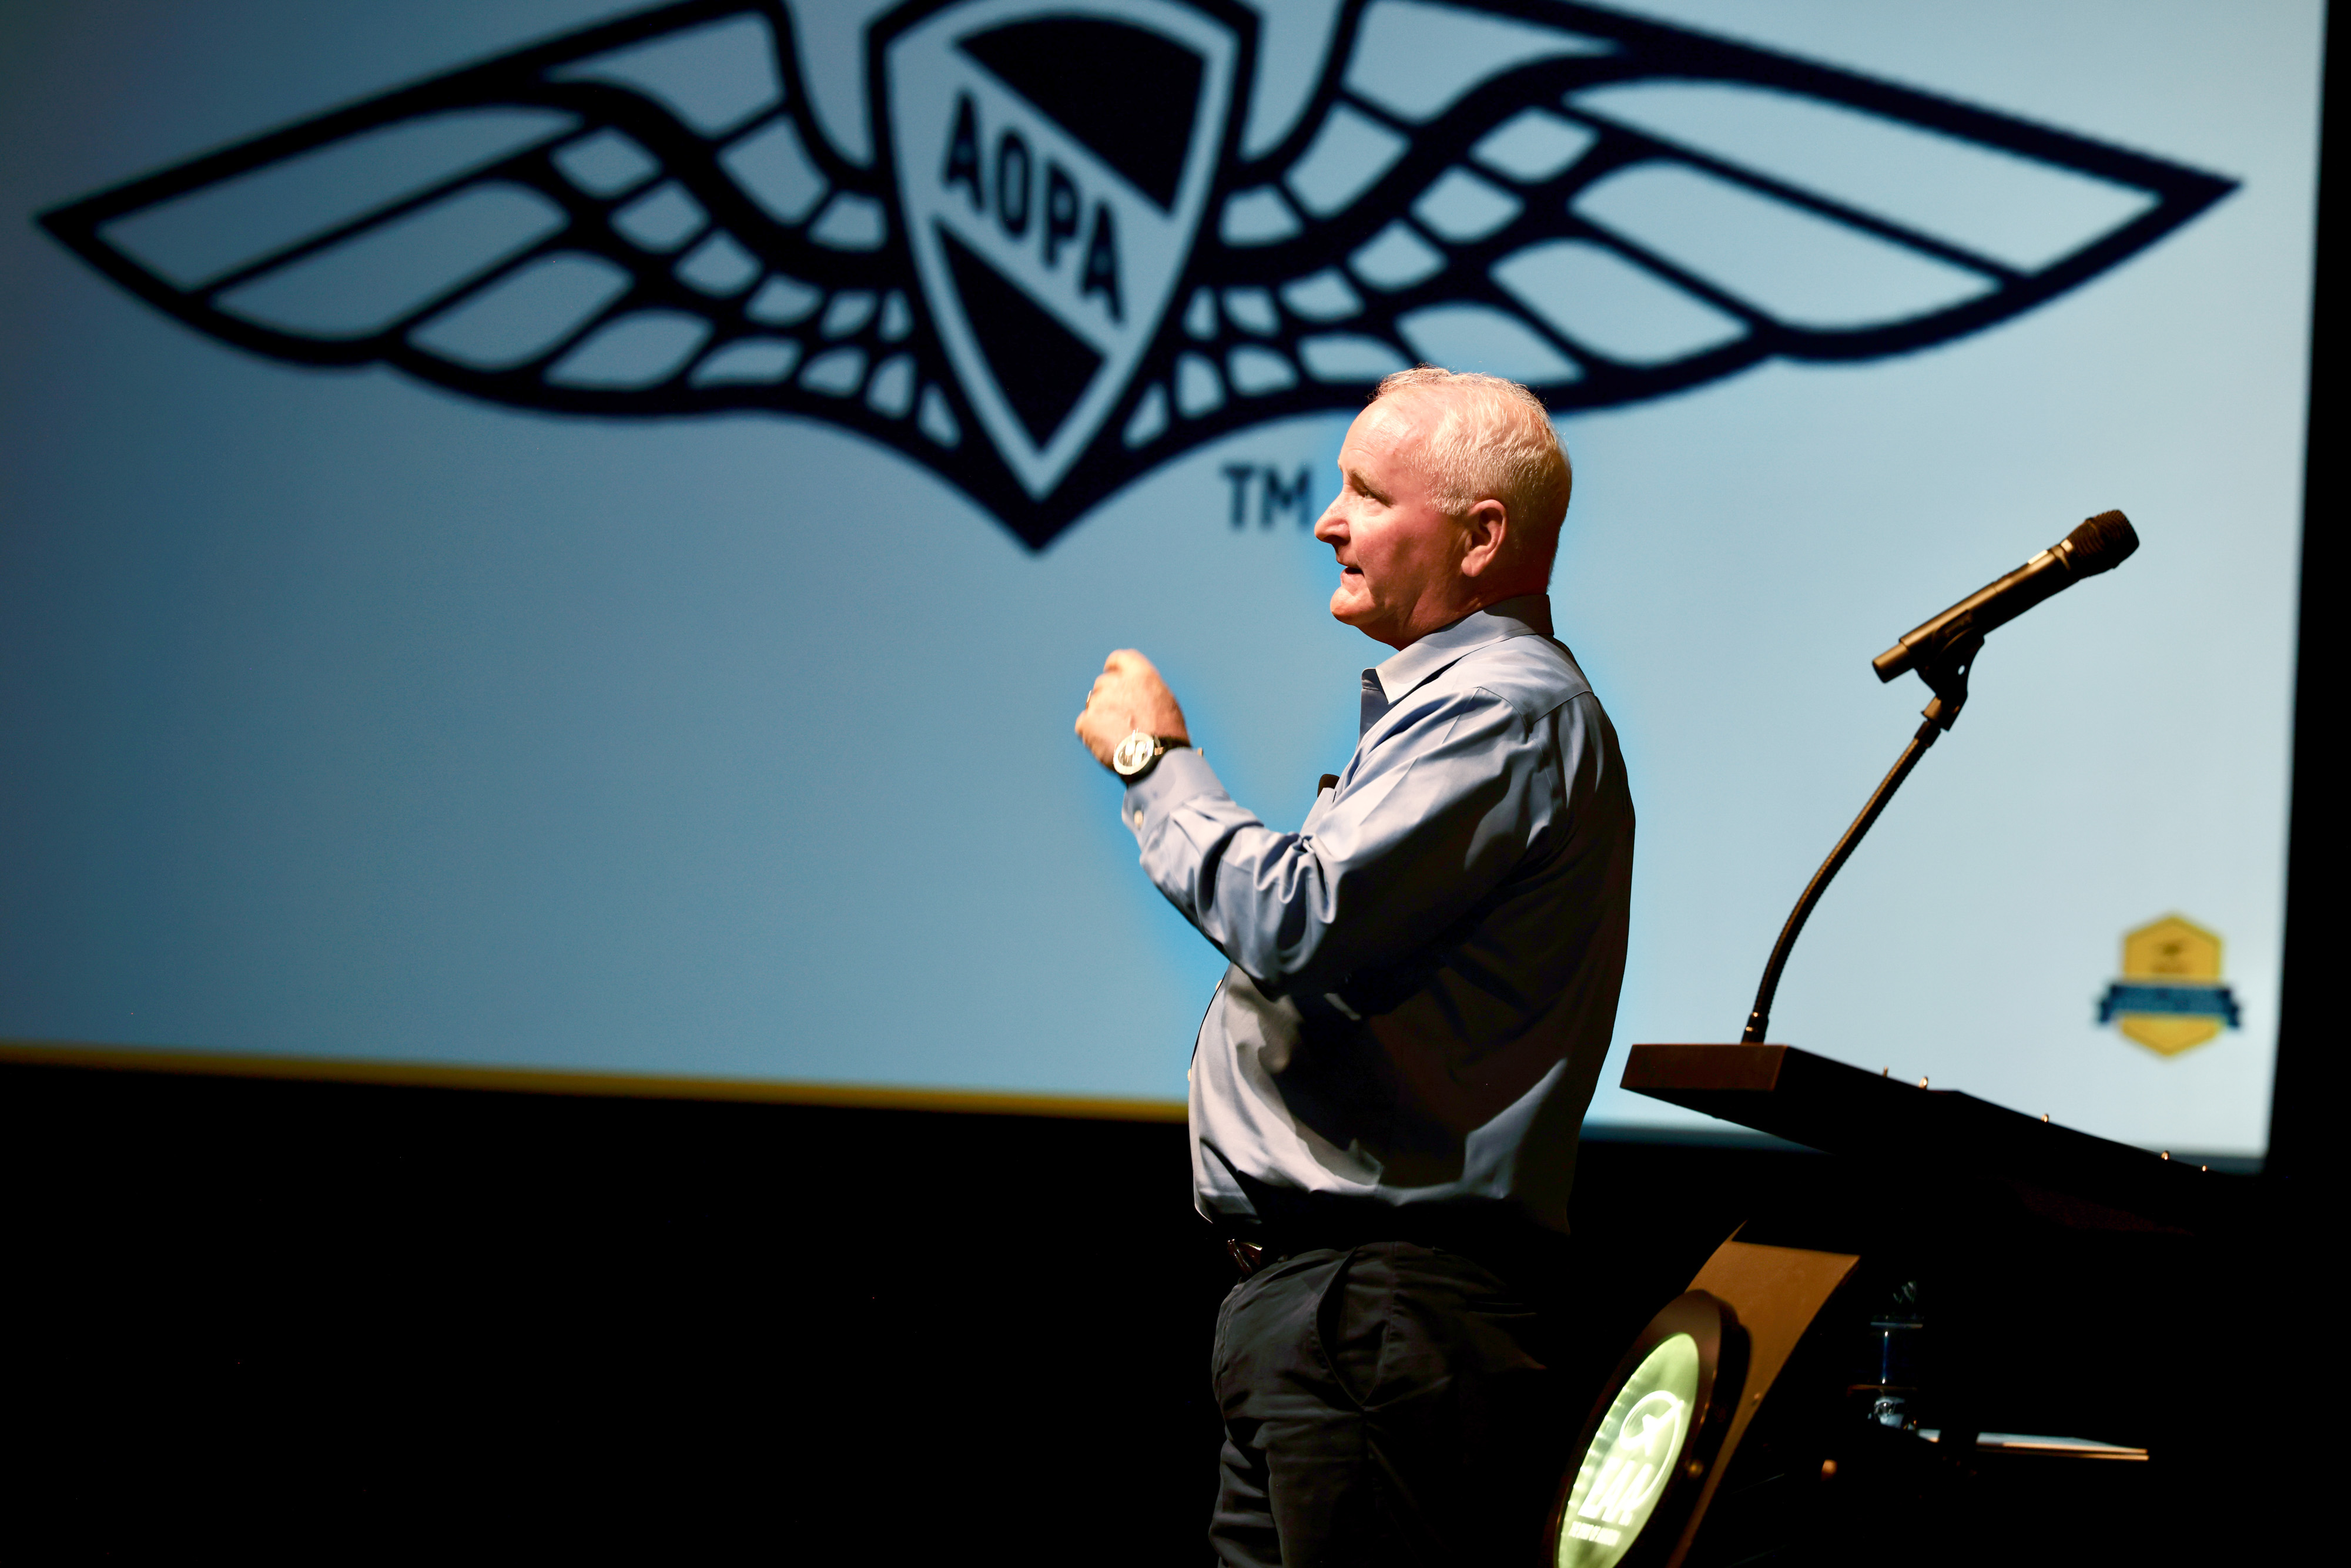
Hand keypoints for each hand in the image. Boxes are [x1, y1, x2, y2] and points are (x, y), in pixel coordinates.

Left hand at [1075, 649, 1188, 766]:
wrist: (1155, 759)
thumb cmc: (1167, 736)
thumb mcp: (1165, 702)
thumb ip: (1145, 690)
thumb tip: (1135, 693)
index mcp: (1140, 675)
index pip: (1119, 658)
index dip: (1114, 667)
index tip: (1112, 673)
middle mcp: (1117, 683)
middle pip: (1103, 683)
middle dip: (1108, 698)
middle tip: (1119, 718)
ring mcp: (1100, 702)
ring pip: (1093, 705)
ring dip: (1101, 717)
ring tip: (1117, 737)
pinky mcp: (1087, 722)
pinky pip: (1084, 724)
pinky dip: (1091, 734)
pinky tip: (1106, 744)